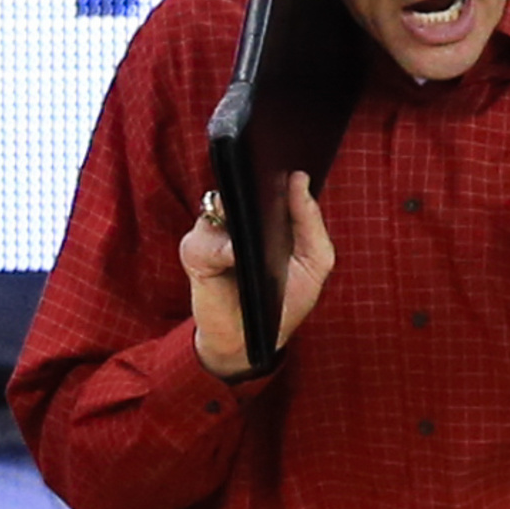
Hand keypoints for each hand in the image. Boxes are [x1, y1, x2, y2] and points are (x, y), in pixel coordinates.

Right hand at [184, 171, 334, 380]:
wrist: (252, 341)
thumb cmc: (283, 300)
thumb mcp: (314, 262)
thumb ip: (310, 221)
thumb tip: (298, 179)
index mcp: (265, 215)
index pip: (268, 179)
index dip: (279, 170)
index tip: (294, 167)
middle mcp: (236, 218)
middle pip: (240, 184)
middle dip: (256, 183)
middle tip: (273, 183)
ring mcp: (213, 233)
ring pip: (218, 204)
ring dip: (237, 211)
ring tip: (256, 220)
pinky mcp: (195, 254)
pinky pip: (205, 240)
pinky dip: (222, 248)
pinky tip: (236, 256)